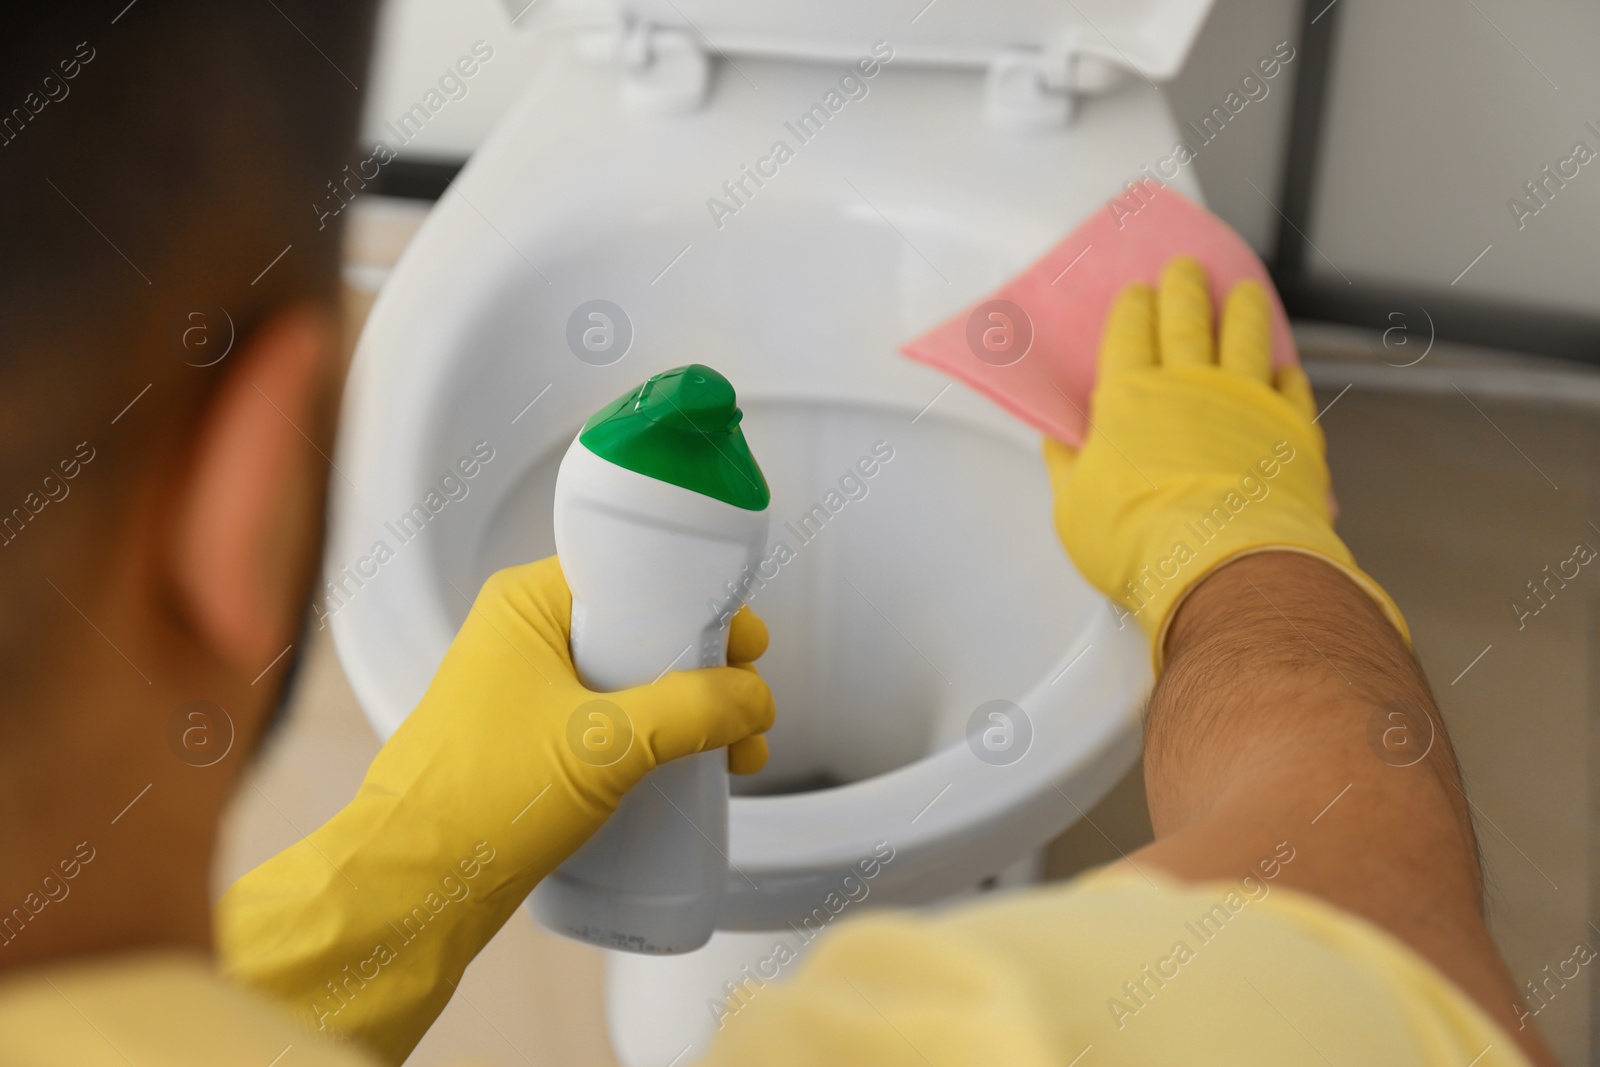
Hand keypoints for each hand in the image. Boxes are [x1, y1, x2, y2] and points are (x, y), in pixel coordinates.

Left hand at [219, 556, 773, 1061]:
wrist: (416, 887)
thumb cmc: (479, 801)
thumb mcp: (605, 744)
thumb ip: (692, 711)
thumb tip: (753, 697)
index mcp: (527, 604)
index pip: (632, 576)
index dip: (698, 606)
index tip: (745, 644)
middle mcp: (523, 636)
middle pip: (640, 631)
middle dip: (704, 671)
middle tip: (746, 706)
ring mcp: (525, 691)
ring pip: (630, 682)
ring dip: (689, 713)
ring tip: (735, 753)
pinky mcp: (532, 742)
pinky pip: (611, 723)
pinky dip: (656, 741)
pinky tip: (694, 771)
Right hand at [1042, 256, 1406, 668]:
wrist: (1224, 565)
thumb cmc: (1137, 541)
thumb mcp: (1075, 509)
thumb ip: (1070, 468)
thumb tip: (1059, 443)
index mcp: (1129, 398)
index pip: (1128, 336)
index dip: (1132, 310)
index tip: (1136, 293)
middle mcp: (1189, 386)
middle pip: (1186, 322)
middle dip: (1183, 290)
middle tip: (1186, 269)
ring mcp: (1246, 403)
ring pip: (1245, 340)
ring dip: (1242, 311)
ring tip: (1243, 291)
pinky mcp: (1290, 431)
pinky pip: (1289, 388)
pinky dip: (1285, 374)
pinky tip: (1284, 368)